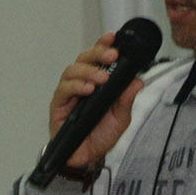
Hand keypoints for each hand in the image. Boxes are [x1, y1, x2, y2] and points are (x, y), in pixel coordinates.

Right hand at [48, 32, 144, 173]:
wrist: (86, 158)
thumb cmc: (100, 136)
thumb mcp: (120, 118)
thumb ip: (126, 99)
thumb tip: (138, 81)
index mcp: (95, 82)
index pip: (98, 59)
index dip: (103, 45)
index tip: (112, 36)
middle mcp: (80, 84)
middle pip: (83, 59)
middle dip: (97, 53)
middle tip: (111, 55)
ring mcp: (68, 94)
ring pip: (72, 71)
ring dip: (88, 71)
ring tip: (101, 78)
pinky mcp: (58, 105)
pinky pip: (63, 90)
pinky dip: (76, 86)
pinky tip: (88, 89)